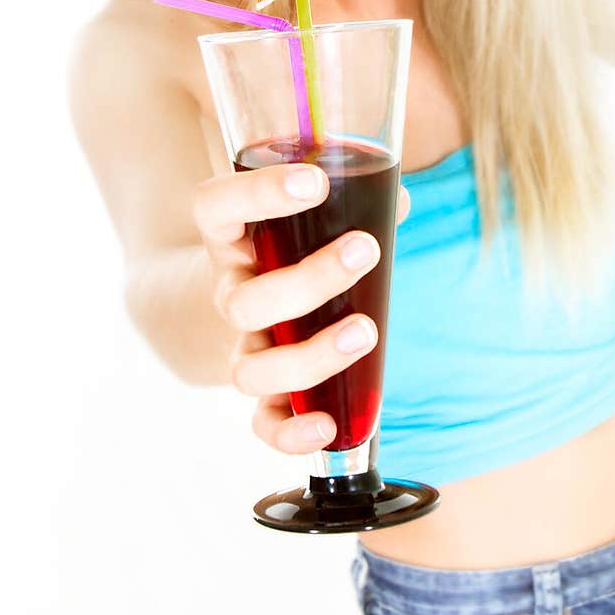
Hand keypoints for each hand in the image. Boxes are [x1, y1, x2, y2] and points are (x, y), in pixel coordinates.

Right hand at [192, 160, 410, 452]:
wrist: (271, 294)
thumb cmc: (303, 241)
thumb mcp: (319, 212)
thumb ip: (357, 201)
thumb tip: (401, 201)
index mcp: (234, 238)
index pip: (213, 206)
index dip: (255, 194)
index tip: (314, 182)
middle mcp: (232, 293)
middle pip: (241, 302)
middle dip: (309, 280)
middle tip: (365, 250)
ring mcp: (246, 347)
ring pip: (250, 370)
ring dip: (311, 355)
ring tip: (365, 331)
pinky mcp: (267, 393)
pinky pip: (263, 424)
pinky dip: (291, 432)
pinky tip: (330, 422)